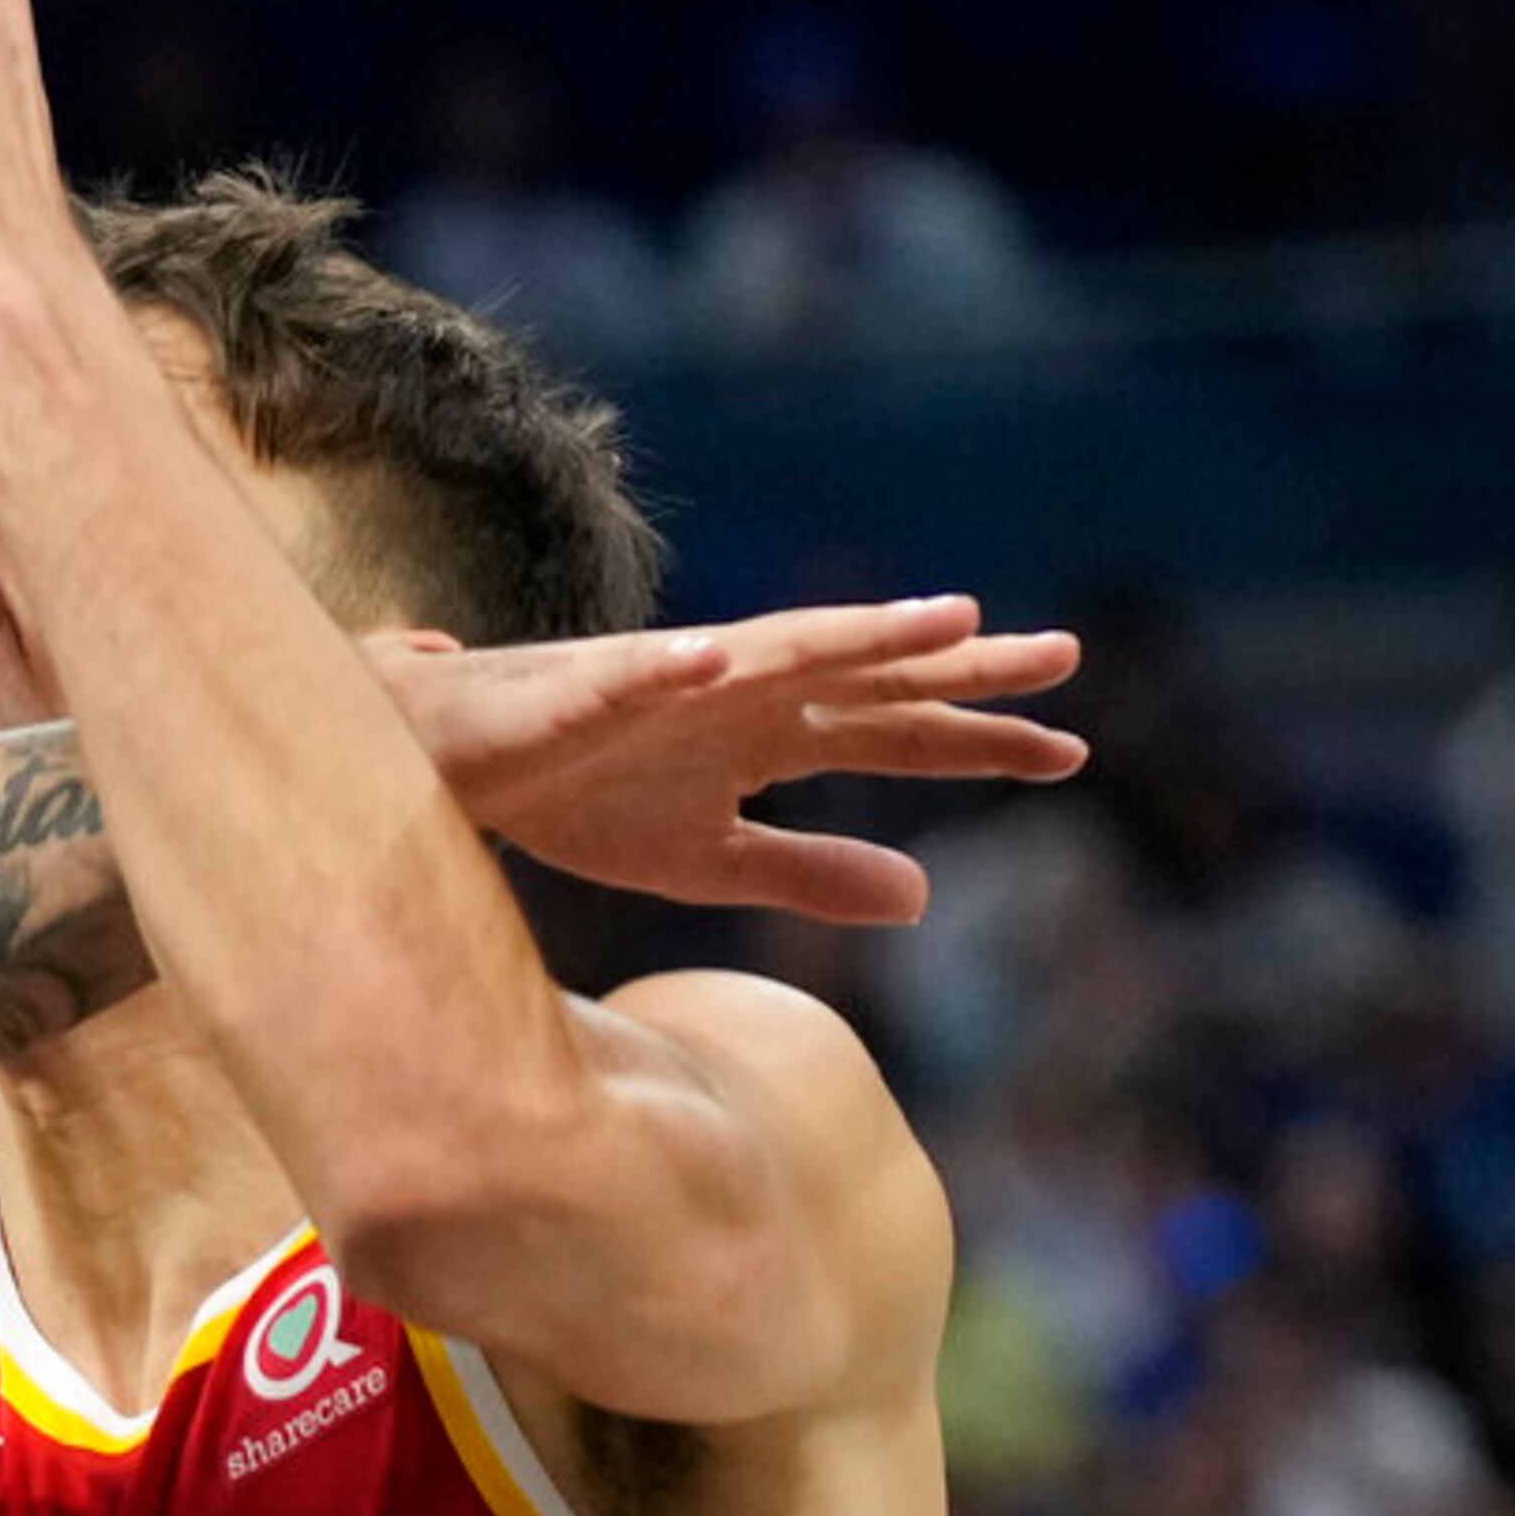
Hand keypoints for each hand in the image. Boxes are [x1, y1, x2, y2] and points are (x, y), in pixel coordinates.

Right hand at [372, 596, 1084, 924]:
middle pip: (862, 674)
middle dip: (956, 665)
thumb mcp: (706, 861)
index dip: (975, 740)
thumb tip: (928, 896)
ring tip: (939, 618)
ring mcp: (662, 685)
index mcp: (764, 734)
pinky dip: (670, 668)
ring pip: (774, 651)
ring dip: (855, 634)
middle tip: (1063, 656)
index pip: (889, 730)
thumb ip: (811, 873)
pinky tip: (715, 661)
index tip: (1069, 754)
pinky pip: (628, 677)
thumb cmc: (574, 797)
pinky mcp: (578, 693)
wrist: (445, 765)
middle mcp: (733, 692)